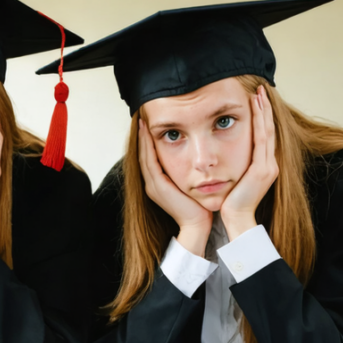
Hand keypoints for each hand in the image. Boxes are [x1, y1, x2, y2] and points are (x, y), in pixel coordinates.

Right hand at [139, 120, 211, 255]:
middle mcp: (152, 184)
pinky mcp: (157, 186)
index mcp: (159, 184)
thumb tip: (198, 160)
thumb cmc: (199, 208)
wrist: (198, 226)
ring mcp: (152, 185)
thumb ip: (189, 173)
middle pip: (143, 154)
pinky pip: (149, 160)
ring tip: (143, 120)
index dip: (148, 140)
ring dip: (143, 137)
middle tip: (143, 116)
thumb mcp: (192, 186)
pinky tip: (149, 131)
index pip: (150, 157)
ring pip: (143, 155)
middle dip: (143, 135)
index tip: (150, 123)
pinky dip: (147, 145)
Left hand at [221, 86, 277, 239]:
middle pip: (269, 130)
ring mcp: (268, 166)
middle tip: (261, 89)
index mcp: (264, 167)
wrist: (236, 219)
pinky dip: (260, 121)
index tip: (258, 100)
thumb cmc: (231, 203)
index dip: (263, 117)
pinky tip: (256, 108)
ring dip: (263, 111)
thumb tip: (229, 155)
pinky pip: (261, 139)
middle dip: (265, 109)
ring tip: (259, 93)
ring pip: (267, 131)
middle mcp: (270, 164)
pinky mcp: (262, 169)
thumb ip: (237, 166)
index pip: (264, 136)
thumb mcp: (236, 180)